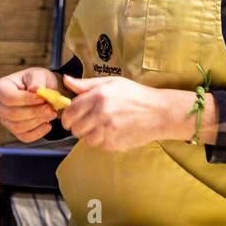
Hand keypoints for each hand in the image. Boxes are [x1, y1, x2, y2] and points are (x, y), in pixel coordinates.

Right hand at [0, 66, 62, 142]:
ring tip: (52, 113)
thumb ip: (37, 80)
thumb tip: (35, 89)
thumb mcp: (39, 74)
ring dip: (38, 121)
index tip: (42, 98)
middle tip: (51, 108)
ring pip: (18, 127)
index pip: (9, 98)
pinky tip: (48, 124)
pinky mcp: (15, 131)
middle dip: (34, 112)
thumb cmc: (37, 80)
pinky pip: (24, 137)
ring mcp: (5, 120)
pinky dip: (38, 132)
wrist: (42, 92)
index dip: (26, 100)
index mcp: (0, 88)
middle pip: (13, 114)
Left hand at [60, 75, 205, 150]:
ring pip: (85, 139)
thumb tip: (66, 80)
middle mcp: (101, 114)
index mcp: (98, 96)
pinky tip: (113, 131)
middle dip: (78, 126)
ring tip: (103, 126)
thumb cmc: (136, 95)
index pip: (70, 111)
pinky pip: (99, 145)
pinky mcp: (114, 144)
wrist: (159, 113)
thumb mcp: (112, 82)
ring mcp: (107, 131)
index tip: (71, 118)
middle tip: (88, 122)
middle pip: (75, 128)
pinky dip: (102, 140)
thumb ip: (86, 84)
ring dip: (90, 134)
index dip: (67, 116)